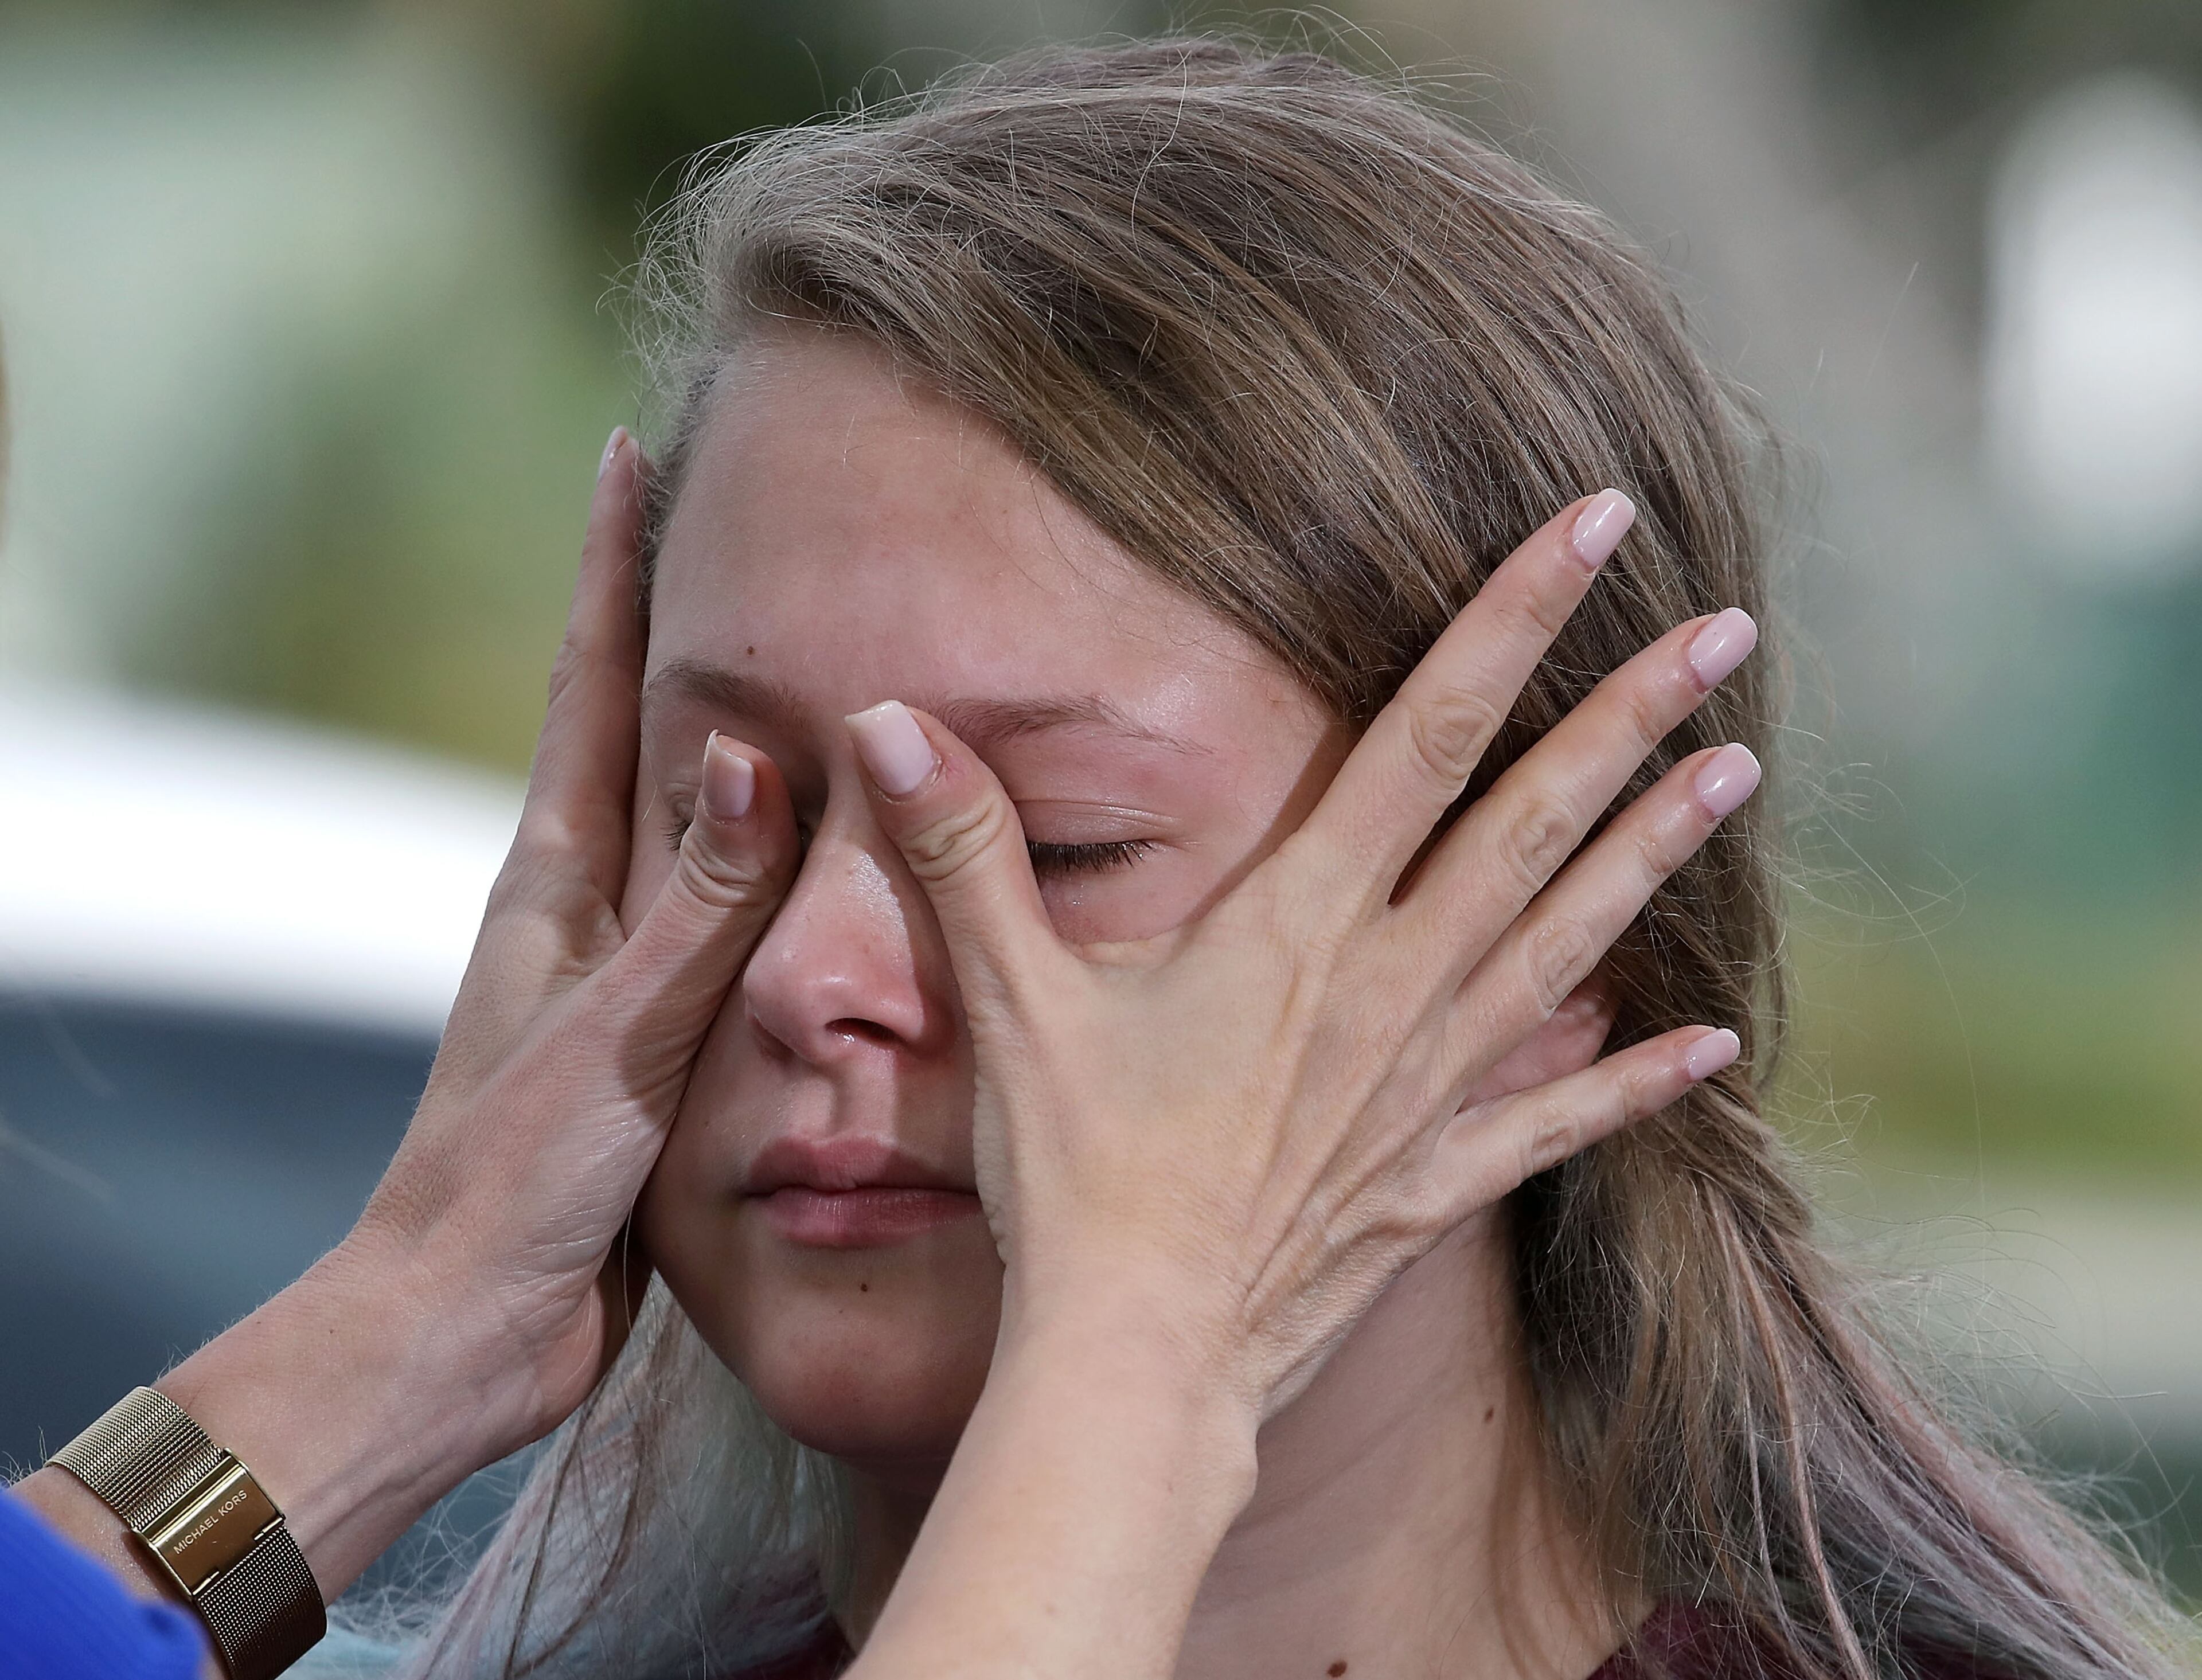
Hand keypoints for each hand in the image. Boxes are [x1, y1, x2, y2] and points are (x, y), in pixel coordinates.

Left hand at [43, 431, 804, 1599]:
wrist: (468, 1324)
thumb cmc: (516, 1181)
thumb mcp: (616, 1035)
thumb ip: (695, 905)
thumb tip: (750, 750)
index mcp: (558, 880)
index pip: (593, 683)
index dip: (613, 567)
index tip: (631, 451)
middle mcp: (585, 903)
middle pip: (636, 723)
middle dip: (674, 616)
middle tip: (732, 519)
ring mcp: (620, 965)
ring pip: (689, 818)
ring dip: (730, 733)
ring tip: (798, 657)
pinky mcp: (659, 1033)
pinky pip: (725, 915)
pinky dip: (767, 862)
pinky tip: (814, 858)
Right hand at [845, 489, 1756, 1419]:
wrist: (1134, 1356)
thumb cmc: (1074, 1176)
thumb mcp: (1012, 1000)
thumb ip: (964, 850)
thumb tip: (887, 717)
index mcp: (1301, 922)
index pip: (1426, 735)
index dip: (1510, 622)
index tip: (1593, 530)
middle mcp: (1391, 985)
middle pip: (1531, 821)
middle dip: (1629, 714)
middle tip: (1728, 628)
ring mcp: (1426, 1082)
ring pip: (1567, 940)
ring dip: (1654, 853)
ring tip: (1739, 772)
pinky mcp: (1433, 1177)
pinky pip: (1554, 1116)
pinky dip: (1634, 1079)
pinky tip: (1712, 1047)